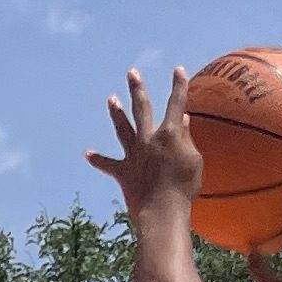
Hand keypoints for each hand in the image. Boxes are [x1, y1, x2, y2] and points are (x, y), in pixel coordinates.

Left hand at [83, 67, 202, 231]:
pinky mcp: (123, 172)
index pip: (176, 103)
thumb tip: (183, 121)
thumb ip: (187, 139)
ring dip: (116, 113)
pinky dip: (98, 160)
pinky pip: (108, 164)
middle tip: (131, 73)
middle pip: (141, 108)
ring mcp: (134, 154)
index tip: (178, 70)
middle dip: (137, 89)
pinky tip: (87, 154)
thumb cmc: (185, 188)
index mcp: (170, 134)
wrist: (162, 211)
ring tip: (111, 98)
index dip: (179, 85)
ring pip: (122, 128)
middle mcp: (148, 139)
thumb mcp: (194, 161)